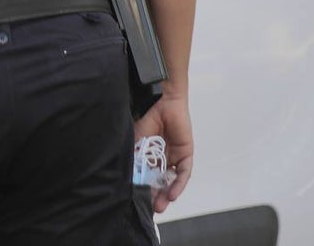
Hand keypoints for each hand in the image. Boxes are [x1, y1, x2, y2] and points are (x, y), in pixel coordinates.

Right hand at [134, 93, 193, 212]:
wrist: (162, 103)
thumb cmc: (148, 118)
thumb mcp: (136, 142)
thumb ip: (134, 157)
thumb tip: (127, 176)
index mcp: (149, 156)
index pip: (147, 177)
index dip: (143, 189)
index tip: (137, 201)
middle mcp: (162, 159)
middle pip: (160, 182)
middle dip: (155, 196)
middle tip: (151, 209)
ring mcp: (175, 158)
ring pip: (171, 180)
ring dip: (166, 194)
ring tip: (161, 205)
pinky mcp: (186, 155)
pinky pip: (182, 173)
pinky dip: (178, 184)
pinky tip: (172, 194)